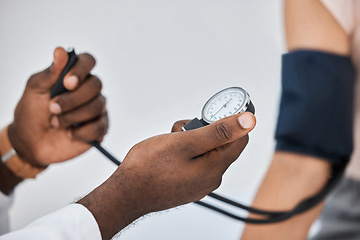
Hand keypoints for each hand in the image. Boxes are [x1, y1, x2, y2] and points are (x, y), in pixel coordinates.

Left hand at [8, 47, 107, 166]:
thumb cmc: (32, 112)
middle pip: (96, 85)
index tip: (67, 83)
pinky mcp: (99, 128)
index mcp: (74, 75)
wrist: (31, 142)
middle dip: (73, 98)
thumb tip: (60, 51)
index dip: (81, 69)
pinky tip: (69, 133)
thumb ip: (50, 73)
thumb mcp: (35, 90)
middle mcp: (89, 90)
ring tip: (56, 122)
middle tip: (53, 107)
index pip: (88, 61)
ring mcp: (96, 109)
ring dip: (73, 116)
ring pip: (98, 105)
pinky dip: (82, 132)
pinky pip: (100, 127)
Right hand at [79, 112, 255, 238]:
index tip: (213, 114)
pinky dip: (185, 152)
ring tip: (172, 140)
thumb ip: (220, 131)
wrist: (126, 193)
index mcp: (215, 167)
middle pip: (220, 145)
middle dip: (204, 130)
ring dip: (192, 140)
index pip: (240, 139)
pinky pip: (194, 162)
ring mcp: (198, 183)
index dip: (232, 121)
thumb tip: (249, 121)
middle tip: (183, 129)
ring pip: (205, 152)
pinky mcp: (187, 185)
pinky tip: (168, 152)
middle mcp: (211, 178)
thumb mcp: (186, 142)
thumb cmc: (150, 167)